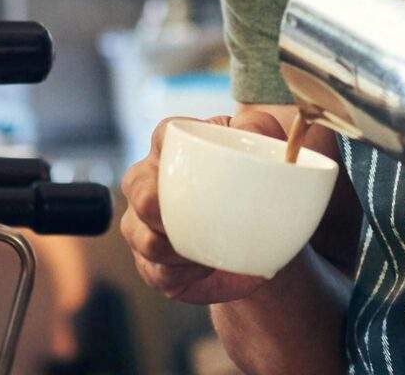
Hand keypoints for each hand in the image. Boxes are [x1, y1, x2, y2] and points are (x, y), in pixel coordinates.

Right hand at [120, 114, 288, 304]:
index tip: (200, 169)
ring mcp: (143, 224)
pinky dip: (181, 273)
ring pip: (140, 235)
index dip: (173, 150)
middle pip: (136, 188)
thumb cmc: (256, 186)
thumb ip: (264, 131)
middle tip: (196, 221)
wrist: (263, 242)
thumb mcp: (268, 152)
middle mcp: (149, 181)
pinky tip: (203, 268)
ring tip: (208, 252)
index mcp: (175, 148)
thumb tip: (267, 138)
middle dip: (158, 208)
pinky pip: (154, 270)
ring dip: (174, 249)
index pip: (163, 136)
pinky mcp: (150, 262)